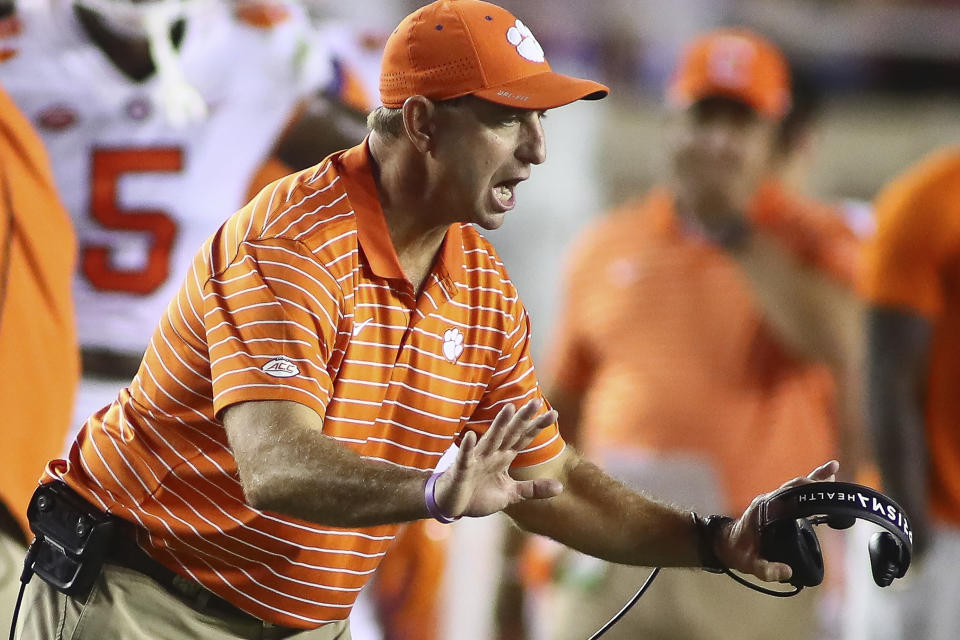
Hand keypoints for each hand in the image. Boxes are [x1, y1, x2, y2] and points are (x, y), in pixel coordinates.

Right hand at [433, 399, 562, 518]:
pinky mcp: (461, 470)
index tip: (554, 413)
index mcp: (504, 457)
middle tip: (536, 402)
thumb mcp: (511, 494)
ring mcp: (476, 460)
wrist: (451, 505)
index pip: (523, 438)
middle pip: (510, 433)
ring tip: (509, 409)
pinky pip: (465, 458)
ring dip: (498, 425)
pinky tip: (470, 436)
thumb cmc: (479, 496)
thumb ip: (533, 489)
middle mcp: (492, 454)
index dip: (536, 426)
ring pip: (490, 440)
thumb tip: (561, 488)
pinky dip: (467, 448)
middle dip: (522, 419)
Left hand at [715, 460, 839, 581]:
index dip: (805, 493)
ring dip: (814, 479)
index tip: (824, 493)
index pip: (788, 496)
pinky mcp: (776, 504)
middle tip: (835, 483)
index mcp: (764, 509)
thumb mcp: (751, 565)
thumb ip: (767, 570)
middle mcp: (769, 500)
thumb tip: (787, 572)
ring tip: (833, 469)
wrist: (727, 545)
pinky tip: (824, 480)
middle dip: (815, 483)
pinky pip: (795, 491)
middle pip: (794, 486)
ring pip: (796, 485)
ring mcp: (773, 500)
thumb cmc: (738, 553)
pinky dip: (809, 485)